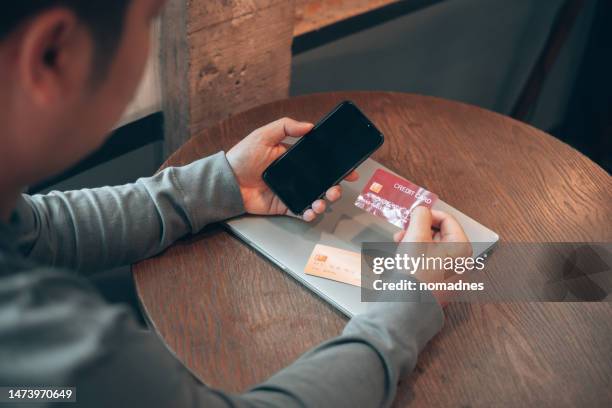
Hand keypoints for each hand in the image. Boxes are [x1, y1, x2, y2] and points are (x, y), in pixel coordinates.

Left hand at [226, 117, 358, 221]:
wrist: (228, 181)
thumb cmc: (242, 156)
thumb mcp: (263, 135)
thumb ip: (286, 126)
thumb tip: (309, 125)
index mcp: (295, 158)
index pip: (321, 161)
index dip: (337, 165)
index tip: (349, 168)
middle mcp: (296, 175)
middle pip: (323, 181)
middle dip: (336, 186)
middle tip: (337, 187)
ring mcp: (292, 191)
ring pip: (316, 197)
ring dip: (325, 200)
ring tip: (323, 200)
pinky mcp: (284, 206)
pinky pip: (302, 210)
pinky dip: (310, 213)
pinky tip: (312, 210)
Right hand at [395, 206, 470, 305]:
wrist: (407, 305)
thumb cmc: (415, 274)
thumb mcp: (415, 237)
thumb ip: (420, 217)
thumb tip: (422, 210)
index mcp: (461, 248)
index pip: (448, 219)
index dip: (428, 214)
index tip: (413, 215)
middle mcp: (461, 261)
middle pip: (440, 234)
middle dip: (418, 229)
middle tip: (403, 230)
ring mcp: (451, 274)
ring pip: (433, 247)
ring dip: (414, 241)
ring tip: (399, 244)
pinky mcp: (440, 283)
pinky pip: (431, 261)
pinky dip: (417, 255)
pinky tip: (404, 256)